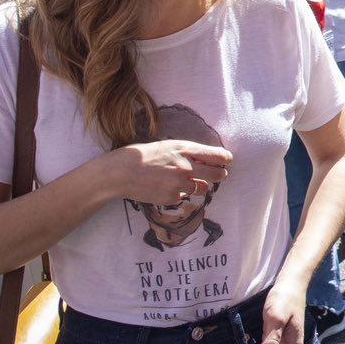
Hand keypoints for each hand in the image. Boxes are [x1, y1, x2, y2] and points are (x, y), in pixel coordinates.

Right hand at [104, 140, 231, 204]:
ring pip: (204, 188)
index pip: (218, 156)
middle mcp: (186, 166)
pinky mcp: (171, 197)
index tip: (225, 161)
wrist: (119, 173)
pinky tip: (166, 187)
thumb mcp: (167, 145)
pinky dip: (180, 193)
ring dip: (199, 185)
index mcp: (185, 149)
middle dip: (219, 175)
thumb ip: (188, 152)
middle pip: (218, 175)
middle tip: (215, 174)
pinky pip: (185, 197)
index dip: (225, 159)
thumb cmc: (142, 156)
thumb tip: (208, 158)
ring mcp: (179, 184)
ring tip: (184, 180)